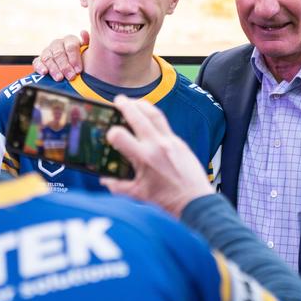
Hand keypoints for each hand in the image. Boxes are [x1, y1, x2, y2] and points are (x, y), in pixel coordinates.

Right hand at [32, 30, 88, 80]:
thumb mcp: (87, 51)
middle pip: (59, 53)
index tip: (78, 70)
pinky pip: (37, 62)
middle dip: (65, 66)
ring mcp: (48, 51)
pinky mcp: (39, 60)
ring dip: (54, 69)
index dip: (74, 58)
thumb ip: (88, 42)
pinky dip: (40, 67)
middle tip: (71, 77)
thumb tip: (83, 32)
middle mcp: (57, 44)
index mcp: (70, 40)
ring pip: (48, 58)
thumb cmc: (82, 59)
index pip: (71, 46)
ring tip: (59, 78)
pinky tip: (44, 72)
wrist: (73, 67)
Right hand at [102, 96, 212, 217]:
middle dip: (126, 105)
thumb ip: (118, 186)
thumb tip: (105, 179)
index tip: (109, 134)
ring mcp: (171, 141)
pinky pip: (165, 125)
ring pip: (155, 114)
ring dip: (142, 105)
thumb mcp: (138, 194)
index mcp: (144, 158)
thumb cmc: (168, 200)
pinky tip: (148, 120)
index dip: (111, 133)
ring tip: (133, 102)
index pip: (121, 136)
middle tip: (118, 100)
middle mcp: (157, 145)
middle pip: (139, 116)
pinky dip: (154, 119)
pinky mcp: (180, 142)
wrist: (196, 201)